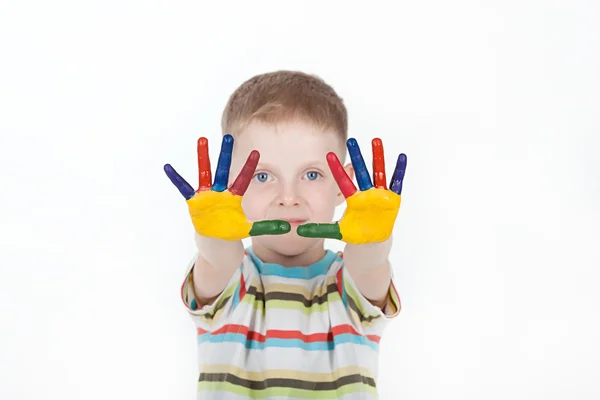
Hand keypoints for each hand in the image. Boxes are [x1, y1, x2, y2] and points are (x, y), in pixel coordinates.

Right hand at [164, 134, 290, 239]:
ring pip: (205, 172)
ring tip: (202, 139)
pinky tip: (168, 167)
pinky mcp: (194, 201)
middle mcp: (220, 191)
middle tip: (229, 137)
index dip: (248, 167)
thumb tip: (286, 227)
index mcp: (234, 196)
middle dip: (226, 154)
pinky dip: (176, 178)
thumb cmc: (231, 231)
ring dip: (203, 157)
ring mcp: (206, 194)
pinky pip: (183, 187)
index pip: (243, 179)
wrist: (215, 240)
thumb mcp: (249, 229)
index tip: (256, 152)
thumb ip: (267, 227)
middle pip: (224, 170)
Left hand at [297, 138, 406, 244]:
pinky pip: (396, 182)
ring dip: (377, 157)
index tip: (329, 156)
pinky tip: (401, 157)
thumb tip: (299, 230)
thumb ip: (320, 230)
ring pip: (378, 172)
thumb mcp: (337, 231)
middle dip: (356, 157)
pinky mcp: (392, 198)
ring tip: (376, 141)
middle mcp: (365, 192)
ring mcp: (379, 193)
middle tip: (351, 141)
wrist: (372, 241)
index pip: (343, 181)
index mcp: (353, 198)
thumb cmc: (355, 233)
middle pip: (360, 172)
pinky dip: (399, 170)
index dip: (337, 170)